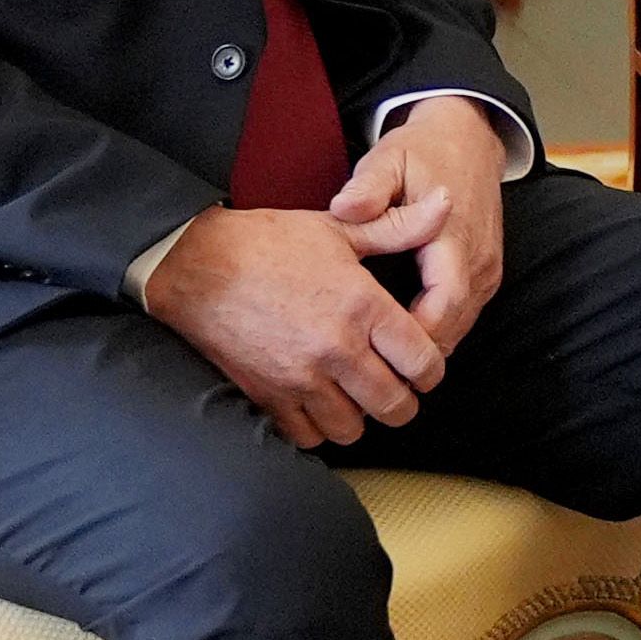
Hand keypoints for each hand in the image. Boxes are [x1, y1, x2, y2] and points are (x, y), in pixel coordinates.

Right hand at [142, 205, 446, 448]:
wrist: (194, 265)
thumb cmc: (267, 243)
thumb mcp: (338, 228)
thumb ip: (398, 226)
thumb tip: (446, 203)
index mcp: (362, 306)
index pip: (423, 362)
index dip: (431, 370)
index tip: (422, 365)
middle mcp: (337, 348)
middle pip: (395, 406)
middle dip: (403, 400)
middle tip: (394, 386)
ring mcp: (301, 377)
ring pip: (354, 428)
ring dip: (360, 416)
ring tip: (355, 395)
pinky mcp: (268, 396)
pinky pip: (308, 436)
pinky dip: (318, 427)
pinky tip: (319, 404)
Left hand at [332, 96, 509, 351]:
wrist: (468, 139)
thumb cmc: (422, 152)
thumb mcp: (388, 159)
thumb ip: (368, 187)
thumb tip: (345, 208)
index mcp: (453, 235)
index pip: (444, 303)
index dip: (414, 336)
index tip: (373, 352)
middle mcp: (479, 259)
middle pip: (453, 326)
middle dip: (415, 355)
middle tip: (368, 374)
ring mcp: (487, 269)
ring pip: (460, 327)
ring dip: (426, 347)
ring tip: (380, 366)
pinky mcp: (486, 274)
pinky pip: (463, 315)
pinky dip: (436, 331)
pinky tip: (401, 339)